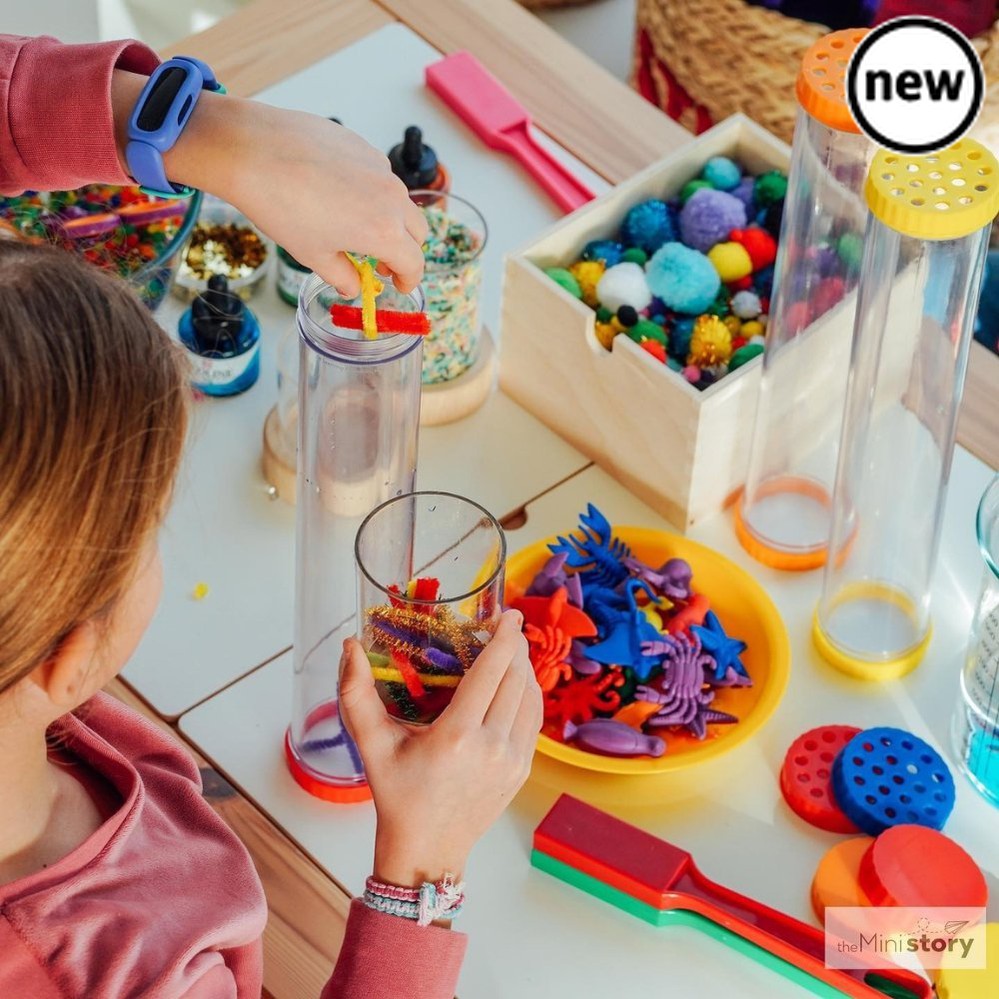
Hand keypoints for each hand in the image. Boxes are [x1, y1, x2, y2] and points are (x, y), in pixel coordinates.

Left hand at [112, 72, 427, 296]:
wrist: (253, 151)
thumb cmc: (281, 206)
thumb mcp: (313, 255)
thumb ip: (343, 277)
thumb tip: (353, 286)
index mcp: (384, 232)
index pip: (414, 263)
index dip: (408, 279)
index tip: (399, 284)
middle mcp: (391, 198)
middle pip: (417, 232)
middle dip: (405, 251)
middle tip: (381, 261)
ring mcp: (380, 168)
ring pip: (400, 202)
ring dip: (390, 221)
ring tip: (357, 227)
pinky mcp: (363, 146)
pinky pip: (380, 175)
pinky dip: (372, 192)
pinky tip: (340, 194)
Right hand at [338, 610, 541, 887]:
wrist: (427, 851)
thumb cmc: (397, 795)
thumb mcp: (372, 744)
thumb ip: (355, 693)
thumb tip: (349, 645)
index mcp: (458, 737)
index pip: (492, 671)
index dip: (504, 637)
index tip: (507, 614)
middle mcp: (492, 747)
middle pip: (517, 679)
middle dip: (515, 647)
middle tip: (504, 627)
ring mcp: (512, 761)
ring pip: (531, 699)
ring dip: (524, 669)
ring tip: (510, 651)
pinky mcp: (522, 771)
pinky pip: (532, 721)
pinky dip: (527, 695)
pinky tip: (515, 684)